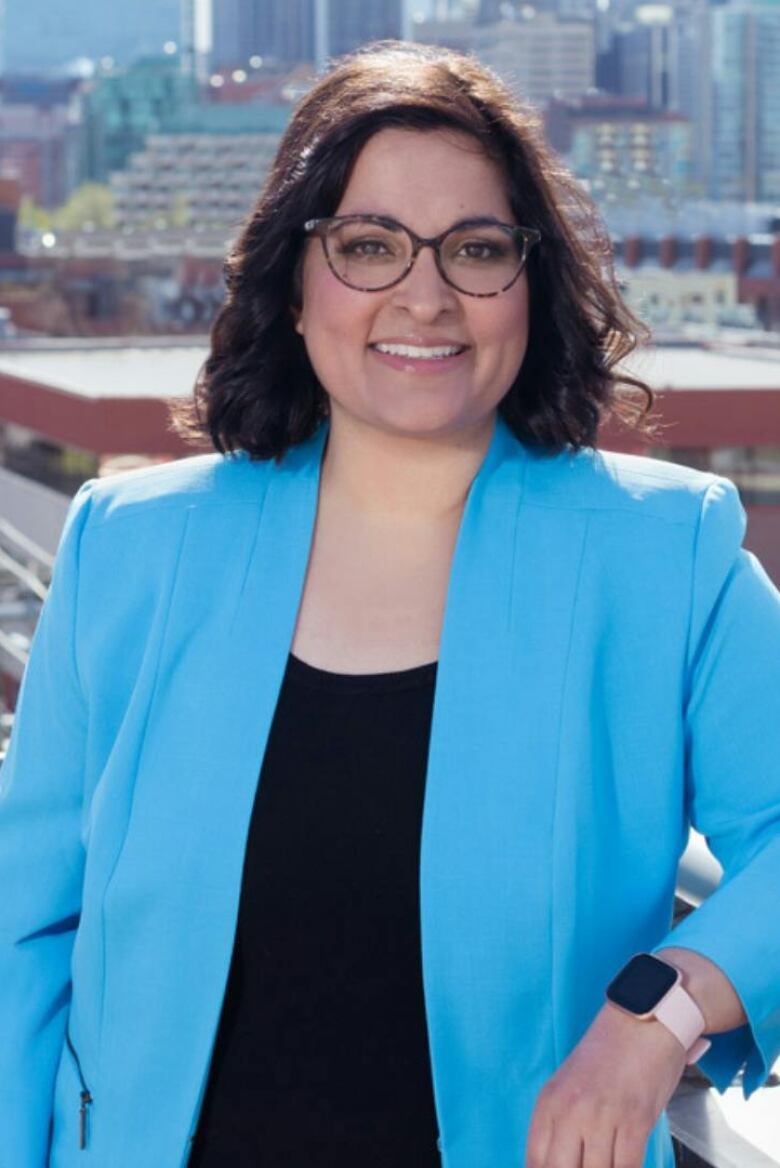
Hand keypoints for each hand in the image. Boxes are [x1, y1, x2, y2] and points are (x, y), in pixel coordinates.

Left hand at [525, 1002, 687, 1167]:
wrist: (644, 1020)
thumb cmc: (609, 1053)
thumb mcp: (570, 1084)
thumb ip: (561, 1124)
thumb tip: (558, 1163)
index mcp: (550, 1101)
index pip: (535, 1162)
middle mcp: (571, 1110)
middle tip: (588, 1166)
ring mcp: (602, 1116)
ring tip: (608, 1162)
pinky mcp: (635, 1120)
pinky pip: (627, 1167)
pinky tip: (627, 1163)